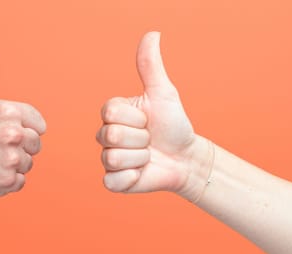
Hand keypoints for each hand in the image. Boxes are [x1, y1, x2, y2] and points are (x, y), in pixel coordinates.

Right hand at [0, 41, 45, 196]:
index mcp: (10, 111)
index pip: (40, 125)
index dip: (24, 129)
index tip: (4, 131)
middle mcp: (12, 134)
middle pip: (35, 145)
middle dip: (19, 147)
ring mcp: (10, 158)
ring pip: (27, 164)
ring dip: (12, 165)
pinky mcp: (6, 181)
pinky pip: (20, 182)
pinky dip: (7, 181)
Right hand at [96, 32, 203, 196]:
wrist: (186, 158)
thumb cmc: (173, 125)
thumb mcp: (163, 94)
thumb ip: (151, 67)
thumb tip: (152, 34)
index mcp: (113, 114)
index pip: (111, 113)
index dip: (136, 118)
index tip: (148, 120)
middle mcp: (105, 136)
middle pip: (111, 135)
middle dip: (141, 139)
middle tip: (150, 140)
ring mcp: (108, 159)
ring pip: (114, 158)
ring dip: (140, 159)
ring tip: (148, 156)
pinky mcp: (113, 182)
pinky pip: (113, 181)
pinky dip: (132, 178)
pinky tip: (141, 173)